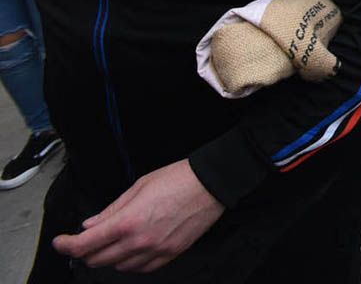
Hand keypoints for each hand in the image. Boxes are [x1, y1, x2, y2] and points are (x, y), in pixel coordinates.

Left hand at [52, 159, 223, 272]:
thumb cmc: (177, 179)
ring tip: (111, 243)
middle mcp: (139, 241)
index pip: (85, 243)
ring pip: (119, 267)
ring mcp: (156, 250)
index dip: (66, 245)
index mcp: (128, 221)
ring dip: (109, 258)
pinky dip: (131, 263)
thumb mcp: (138, 186)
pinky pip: (142, 269)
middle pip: (98, 260)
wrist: (211, 184)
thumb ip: (111, 209)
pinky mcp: (171, 254)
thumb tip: (91, 225)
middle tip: (85, 241)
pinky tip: (131, 251)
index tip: (61, 242)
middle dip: (86, 251)